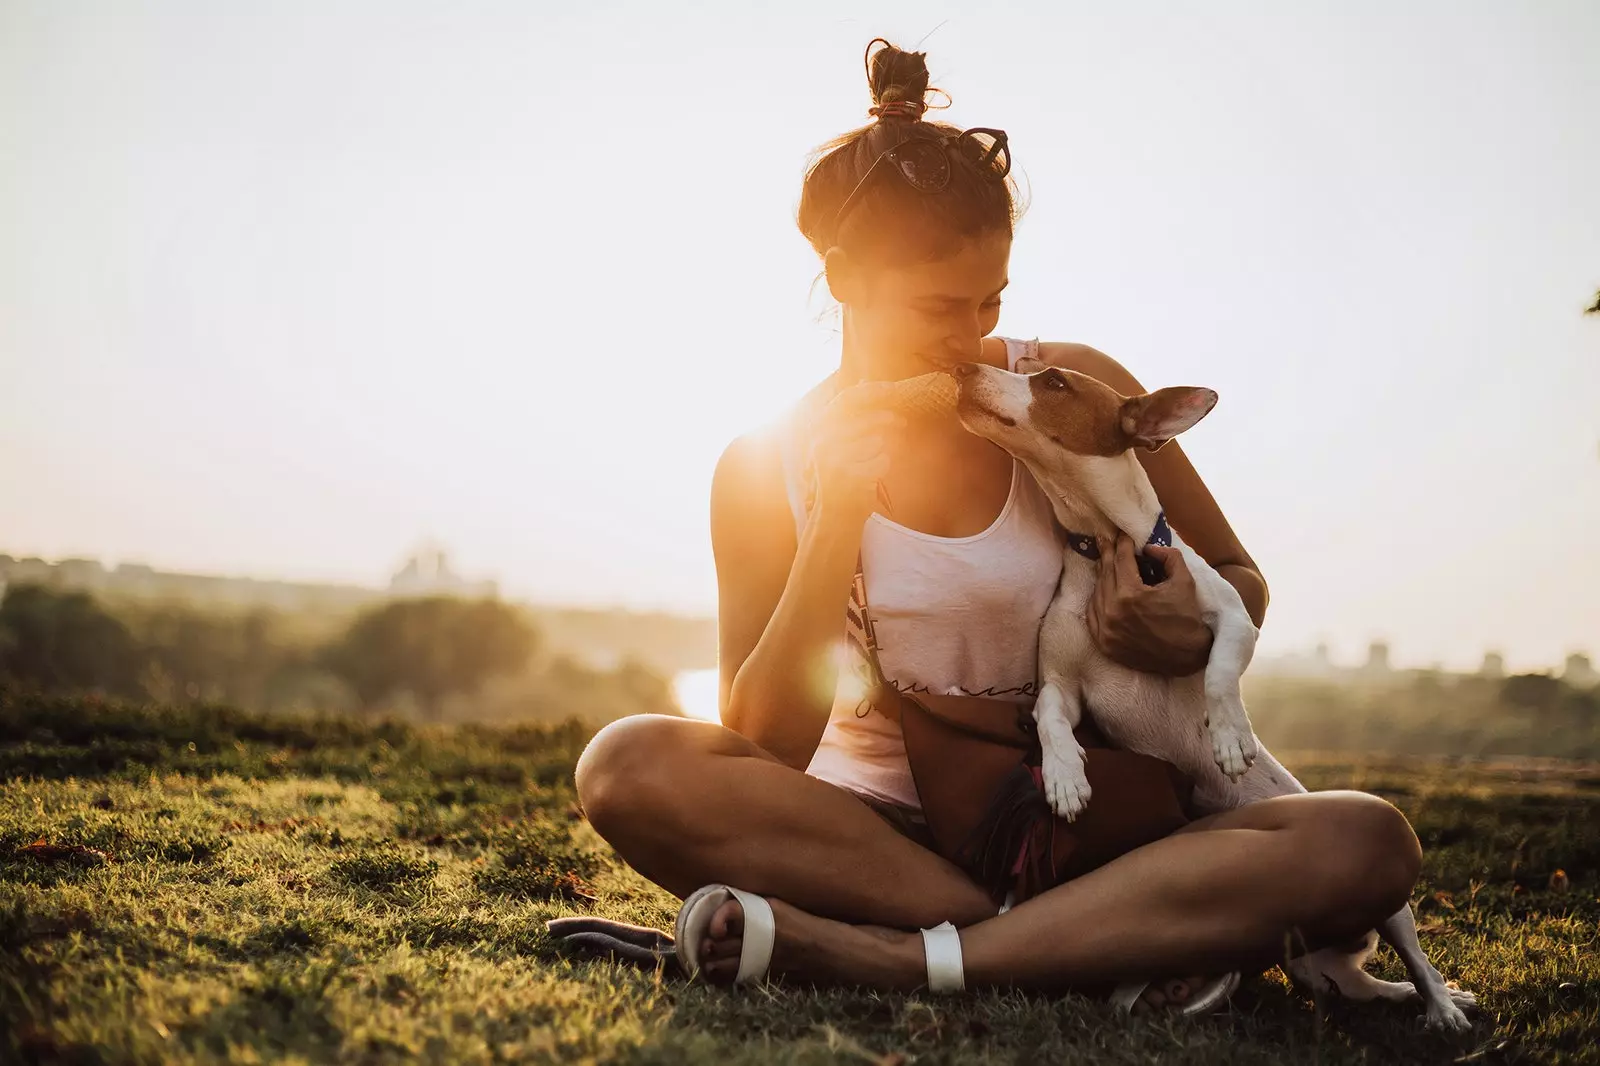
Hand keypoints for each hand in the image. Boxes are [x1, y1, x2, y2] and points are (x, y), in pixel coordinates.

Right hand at [807, 384, 904, 525]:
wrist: (835, 514)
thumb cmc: (843, 473)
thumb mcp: (842, 440)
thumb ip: (852, 412)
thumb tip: (863, 381)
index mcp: (818, 428)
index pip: (847, 399)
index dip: (871, 391)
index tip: (893, 388)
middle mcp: (821, 441)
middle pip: (867, 420)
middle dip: (888, 420)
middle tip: (901, 422)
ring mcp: (832, 459)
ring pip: (877, 442)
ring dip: (881, 452)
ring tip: (868, 465)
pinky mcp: (848, 476)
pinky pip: (881, 462)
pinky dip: (882, 469)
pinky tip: (870, 478)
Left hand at [1086, 534, 1212, 675]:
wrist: (1186, 658)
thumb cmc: (1186, 618)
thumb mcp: (1184, 581)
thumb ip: (1168, 557)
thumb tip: (1148, 548)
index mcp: (1131, 595)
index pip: (1121, 561)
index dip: (1122, 544)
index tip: (1122, 534)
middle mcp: (1113, 611)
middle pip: (1106, 574)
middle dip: (1108, 554)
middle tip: (1104, 539)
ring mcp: (1105, 629)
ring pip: (1097, 593)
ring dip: (1102, 575)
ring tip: (1106, 562)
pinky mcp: (1103, 643)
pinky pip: (1092, 614)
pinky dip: (1096, 599)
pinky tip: (1102, 589)